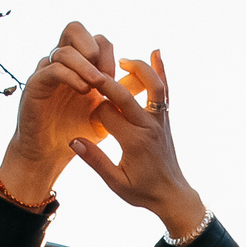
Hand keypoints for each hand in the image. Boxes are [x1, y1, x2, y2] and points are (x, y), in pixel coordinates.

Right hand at [0, 22, 119, 206]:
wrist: (47, 157)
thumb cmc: (78, 136)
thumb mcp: (107, 114)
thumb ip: (122, 95)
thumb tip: (145, 79)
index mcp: (77, 66)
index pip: (96, 42)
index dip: (110, 55)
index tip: (118, 80)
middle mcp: (60, 64)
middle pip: (74, 29)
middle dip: (94, 46)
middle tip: (105, 73)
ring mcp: (46, 73)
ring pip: (65, 48)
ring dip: (85, 64)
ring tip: (97, 84)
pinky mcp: (35, 86)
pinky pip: (52, 69)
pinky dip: (71, 75)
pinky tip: (84, 90)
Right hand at [66, 51, 209, 239]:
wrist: (172, 195)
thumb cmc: (142, 191)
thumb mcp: (116, 182)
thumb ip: (95, 161)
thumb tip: (73, 140)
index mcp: (134, 142)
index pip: (106, 114)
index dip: (92, 112)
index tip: (86, 119)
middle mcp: (149, 126)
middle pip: (123, 94)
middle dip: (103, 82)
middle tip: (88, 71)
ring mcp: (160, 120)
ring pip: (152, 84)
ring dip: (136, 68)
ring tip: (120, 61)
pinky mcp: (165, 118)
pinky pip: (165, 89)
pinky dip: (161, 69)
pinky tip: (155, 51)